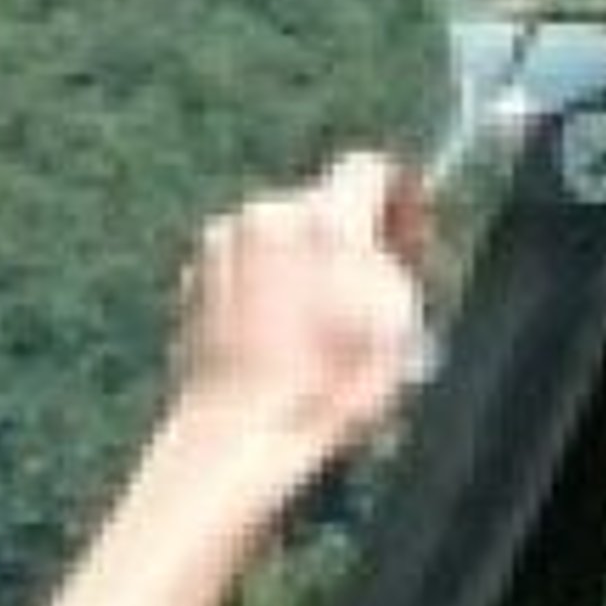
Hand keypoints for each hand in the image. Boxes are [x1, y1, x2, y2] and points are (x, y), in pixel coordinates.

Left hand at [168, 151, 430, 470]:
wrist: (240, 436)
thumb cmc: (322, 388)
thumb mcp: (398, 319)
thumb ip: (398, 258)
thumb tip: (391, 240)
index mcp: (321, 214)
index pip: (371, 169)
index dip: (402, 199)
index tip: (412, 232)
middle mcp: (263, 216)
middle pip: (323, 205)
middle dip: (353, 240)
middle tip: (376, 291)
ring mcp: (219, 249)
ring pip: (283, 240)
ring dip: (309, 268)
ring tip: (328, 330)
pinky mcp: (193, 285)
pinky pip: (247, 272)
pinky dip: (271, 294)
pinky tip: (287, 343)